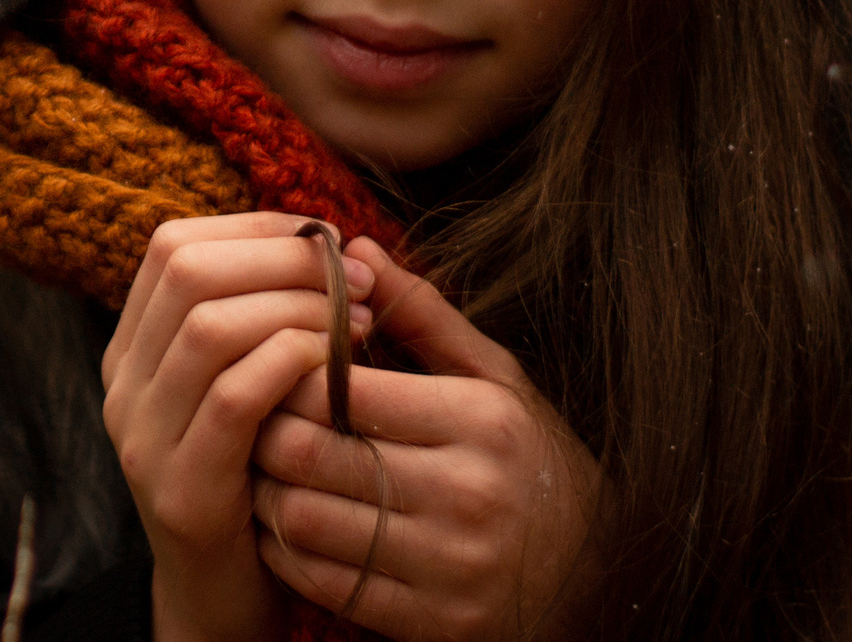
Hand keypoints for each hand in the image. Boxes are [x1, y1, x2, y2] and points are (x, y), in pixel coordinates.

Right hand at [101, 213, 377, 641]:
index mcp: (132, 349)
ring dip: (298, 309)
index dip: (256, 230)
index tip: (328, 243)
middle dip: (284, 260)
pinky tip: (336, 367)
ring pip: (210, 327)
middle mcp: (122, 384)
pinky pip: (233, 399)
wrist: (221, 601)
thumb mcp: (248, 386)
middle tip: (355, 281)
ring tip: (359, 324)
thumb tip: (327, 239)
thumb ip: (263, 317)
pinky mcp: (181, 490)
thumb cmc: (257, 477)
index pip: (175, 246)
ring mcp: (144, 438)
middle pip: (188, 271)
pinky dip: (291, 365)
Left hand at [250, 238, 598, 640]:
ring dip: (264, 492)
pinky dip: (286, 551)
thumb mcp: (494, 377)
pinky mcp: (435, 623)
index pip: (339, 388)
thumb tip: (352, 247)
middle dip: (262, 430)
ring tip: (261, 468)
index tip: (274, 366)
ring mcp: (450, 566)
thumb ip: (422, 313)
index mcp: (480, 421)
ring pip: (303, 519)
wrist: (602, 575)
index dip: (287, 373)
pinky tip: (285, 524)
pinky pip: (323, 583)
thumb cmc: (530, 457)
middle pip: (308, 451)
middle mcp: (467, 493)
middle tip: (249, 416)